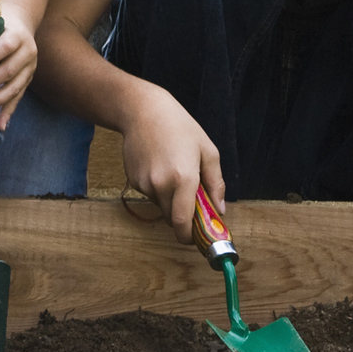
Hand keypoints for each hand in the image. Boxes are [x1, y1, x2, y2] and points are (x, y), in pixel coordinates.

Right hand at [115, 85, 224, 244]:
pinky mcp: (133, 180)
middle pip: (172, 218)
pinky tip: (159, 166)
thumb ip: (216, 184)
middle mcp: (161, 185)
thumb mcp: (208, 151)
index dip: (189, 237)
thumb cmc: (180, 128)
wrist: (142, 111)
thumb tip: (219, 210)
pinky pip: (149, 194)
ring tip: (173, 171)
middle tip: (192, 200)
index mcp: (184, 179)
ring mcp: (144, 183)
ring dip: (169, 199)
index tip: (195, 240)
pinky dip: (157, 189)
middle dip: (183, 216)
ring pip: (160, 205)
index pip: (183, 222)